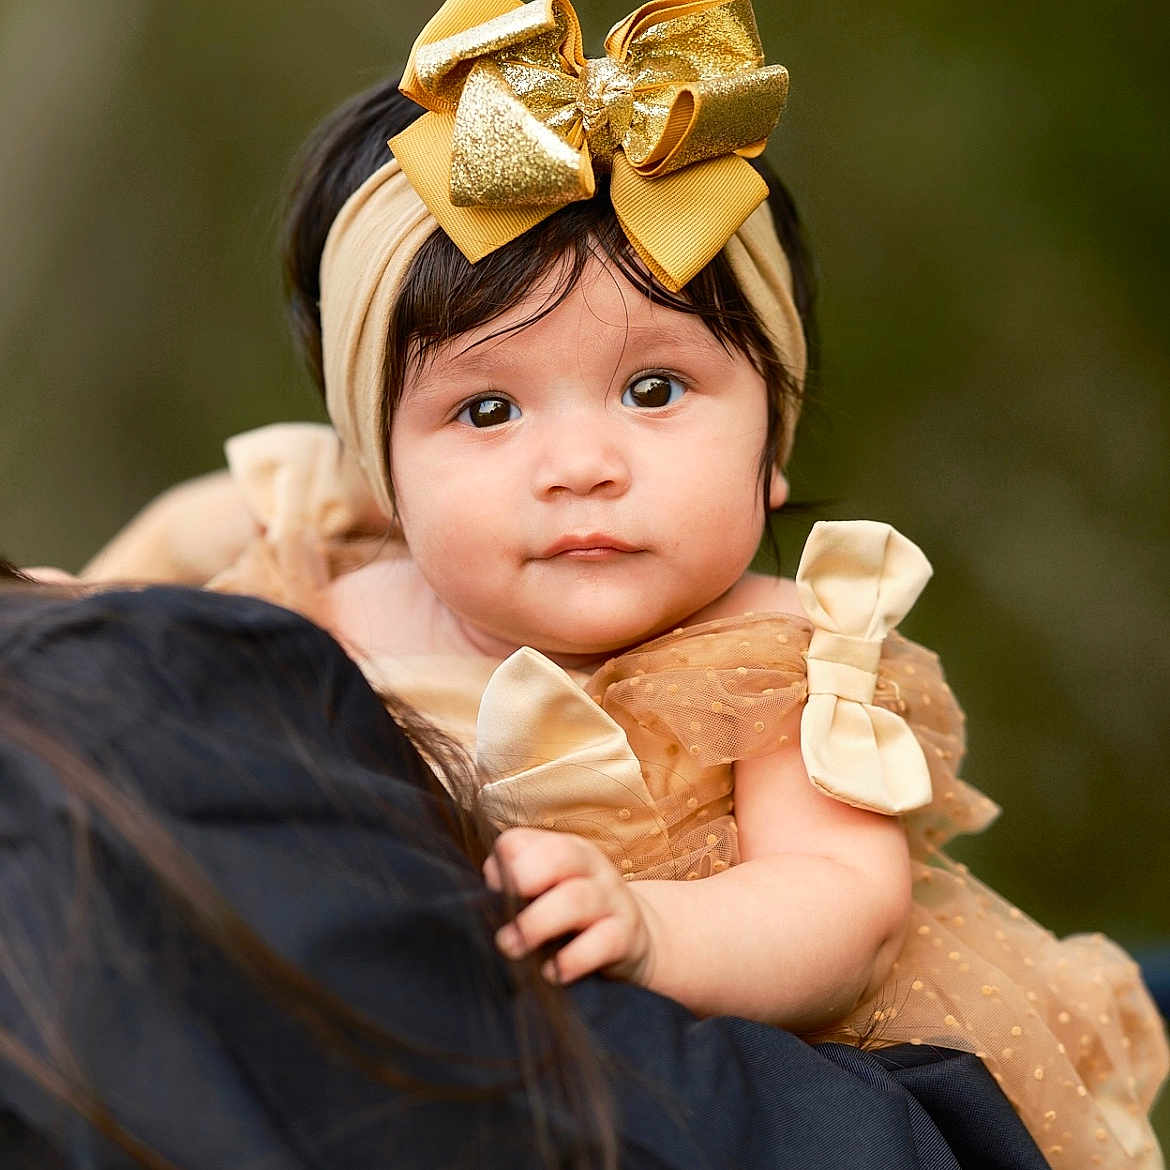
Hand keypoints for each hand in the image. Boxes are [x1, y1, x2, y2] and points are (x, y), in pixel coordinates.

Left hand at [483, 828, 654, 985]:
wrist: (632, 938)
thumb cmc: (573, 913)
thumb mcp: (548, 890)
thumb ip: (516, 882)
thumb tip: (490, 879)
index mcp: (564, 849)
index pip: (525, 841)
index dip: (503, 861)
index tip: (489, 887)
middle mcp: (590, 867)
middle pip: (559, 857)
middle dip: (525, 879)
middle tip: (501, 915)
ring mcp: (611, 899)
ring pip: (578, 899)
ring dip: (539, 924)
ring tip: (512, 947)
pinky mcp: (626, 936)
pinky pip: (604, 942)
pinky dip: (575, 958)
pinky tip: (553, 973)